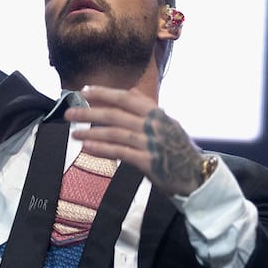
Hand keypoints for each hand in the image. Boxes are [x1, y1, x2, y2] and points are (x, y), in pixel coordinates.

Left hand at [65, 86, 206, 196]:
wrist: (197, 176)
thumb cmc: (179, 150)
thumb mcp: (168, 123)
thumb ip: (148, 107)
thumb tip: (130, 92)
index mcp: (158, 114)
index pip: (127, 98)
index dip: (105, 93)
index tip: (85, 91)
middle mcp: (154, 125)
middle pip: (116, 114)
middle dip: (90, 112)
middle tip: (69, 113)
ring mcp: (151, 143)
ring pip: (116, 133)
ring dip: (92, 132)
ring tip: (73, 133)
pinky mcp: (148, 162)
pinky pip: (121, 152)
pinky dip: (102, 149)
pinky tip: (87, 147)